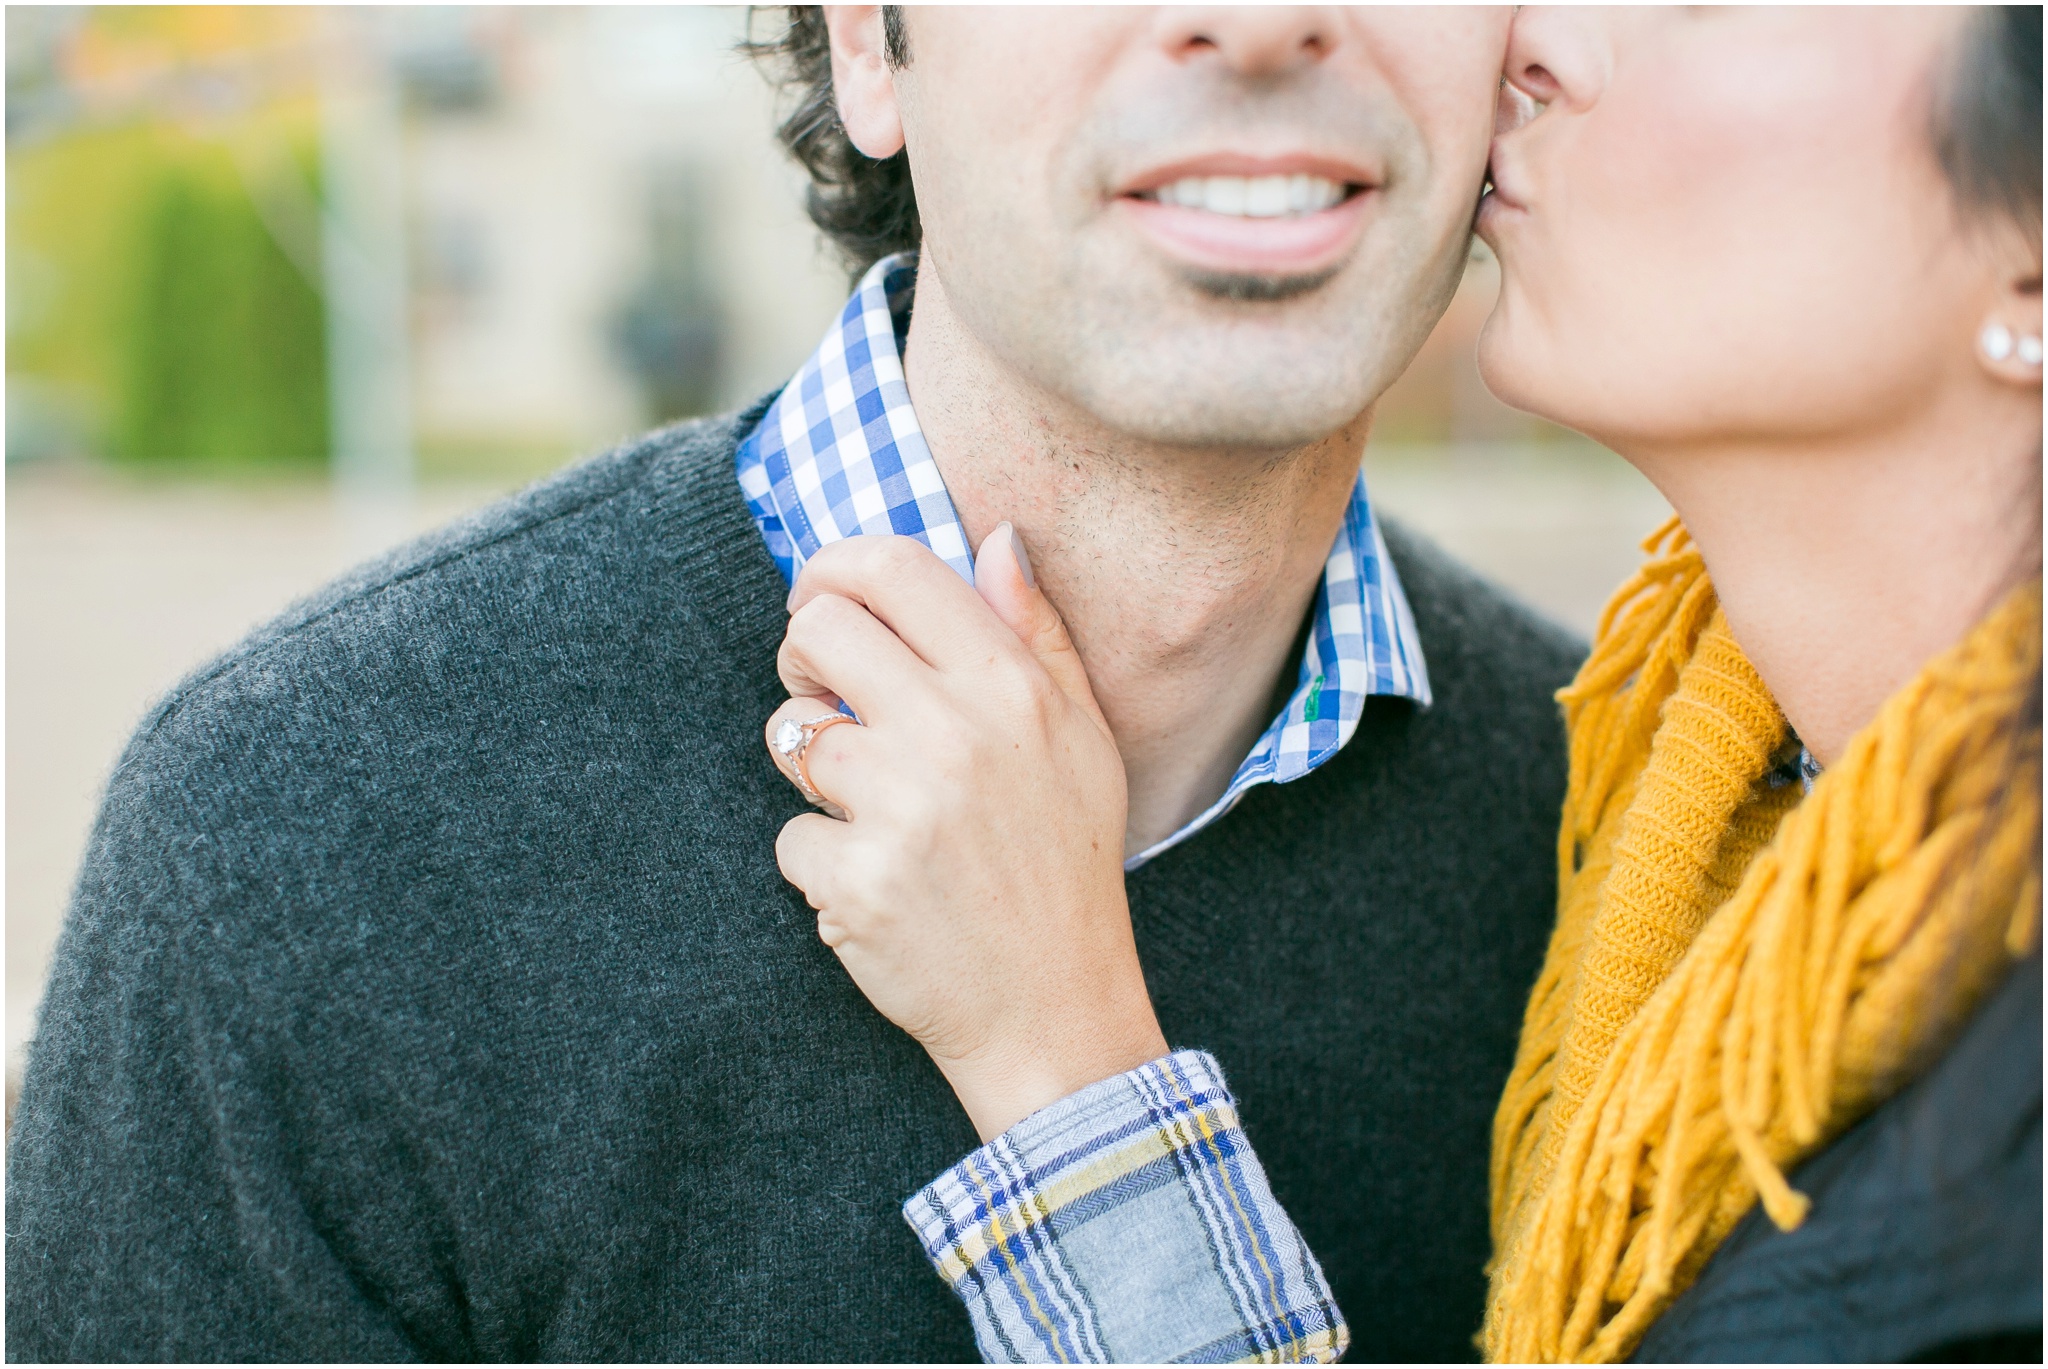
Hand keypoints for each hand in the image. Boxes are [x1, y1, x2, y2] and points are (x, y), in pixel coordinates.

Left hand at [765, 527, 1168, 1140]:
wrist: (1056, 1011)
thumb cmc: (1065, 865)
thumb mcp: (1084, 739)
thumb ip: (1039, 634)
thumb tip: (998, 538)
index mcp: (1012, 687)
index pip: (891, 569)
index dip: (831, 569)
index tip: (820, 601)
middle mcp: (957, 733)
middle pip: (817, 629)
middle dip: (802, 658)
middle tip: (827, 698)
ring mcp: (903, 807)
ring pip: (791, 735)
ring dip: (812, 771)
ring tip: (868, 808)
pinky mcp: (858, 879)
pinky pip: (791, 838)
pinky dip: (821, 867)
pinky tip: (877, 887)